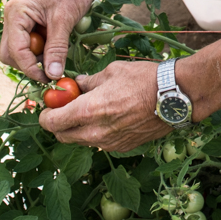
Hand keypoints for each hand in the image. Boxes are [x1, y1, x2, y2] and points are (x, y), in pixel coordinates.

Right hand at [0, 0, 99, 82]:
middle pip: (11, 53)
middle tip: (53, 67)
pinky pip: (31, 43)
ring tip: (58, 53)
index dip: (30, 68)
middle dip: (30, 64)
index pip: (15, 51)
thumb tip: (51, 75)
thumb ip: (56, 48)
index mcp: (16, 13)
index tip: (49, 78)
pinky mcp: (31, 21)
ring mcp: (21, 19)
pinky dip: (43, 49)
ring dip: (37, 57)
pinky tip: (58, 45)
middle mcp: (13, 16)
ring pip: (20, 50)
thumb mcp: (65, 20)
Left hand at [41, 60, 171, 151]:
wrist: (175, 97)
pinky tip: (108, 117)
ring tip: (89, 111)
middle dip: (59, 124)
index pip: (52, 123)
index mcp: (89, 111)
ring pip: (82, 141)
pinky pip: (100, 143)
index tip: (48, 106)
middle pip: (63, 137)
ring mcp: (110, 143)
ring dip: (78, 129)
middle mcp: (96, 132)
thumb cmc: (144, 79)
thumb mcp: (111, 72)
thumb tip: (75, 84)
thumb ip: (88, 82)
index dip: (45, 115)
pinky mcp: (123, 147)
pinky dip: (97, 132)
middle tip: (64, 109)